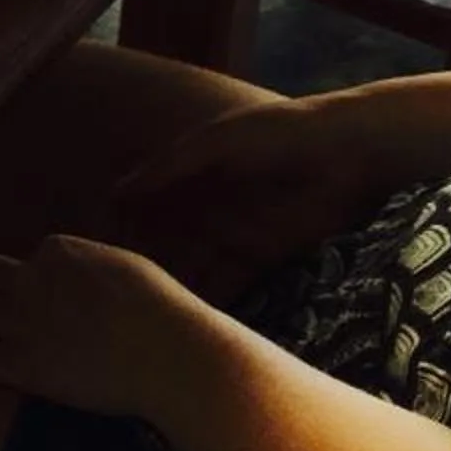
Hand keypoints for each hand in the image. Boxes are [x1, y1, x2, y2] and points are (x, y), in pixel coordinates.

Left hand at [0, 238, 192, 416]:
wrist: (171, 352)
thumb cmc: (168, 316)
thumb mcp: (133, 274)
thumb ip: (101, 273)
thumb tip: (95, 282)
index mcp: (62, 251)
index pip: (36, 260)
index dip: (39, 280)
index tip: (52, 299)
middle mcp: (32, 278)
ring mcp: (22, 320)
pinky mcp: (20, 363)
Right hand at [109, 94, 392, 306]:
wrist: (351, 154)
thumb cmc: (281, 134)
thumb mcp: (218, 140)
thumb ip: (170, 165)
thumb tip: (117, 191)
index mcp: (192, 168)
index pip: (144, 199)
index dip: (121, 222)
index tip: (100, 246)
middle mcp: (208, 202)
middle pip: (164, 236)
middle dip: (142, 259)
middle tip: (118, 288)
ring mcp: (234, 231)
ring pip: (192, 263)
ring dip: (172, 282)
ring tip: (146, 308)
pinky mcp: (264, 257)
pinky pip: (229, 282)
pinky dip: (208, 297)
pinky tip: (186, 316)